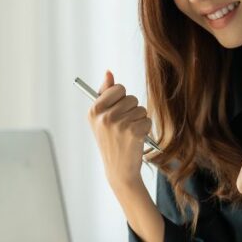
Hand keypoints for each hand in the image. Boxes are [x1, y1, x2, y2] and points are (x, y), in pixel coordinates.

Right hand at [87, 70, 152, 192]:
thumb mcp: (101, 118)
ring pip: (140, 109)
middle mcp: (104, 116)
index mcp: (94, 110)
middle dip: (131, 111)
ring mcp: (118, 124)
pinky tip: (136, 140)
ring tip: (128, 134)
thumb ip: (105, 93)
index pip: (118, 88)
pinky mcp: (133, 132)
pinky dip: (145, 130)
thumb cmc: (111, 141)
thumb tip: (109, 72)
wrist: (119, 170)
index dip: (121, 99)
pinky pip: (147, 120)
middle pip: (131, 98)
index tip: (116, 113)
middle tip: (123, 127)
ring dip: (139, 120)